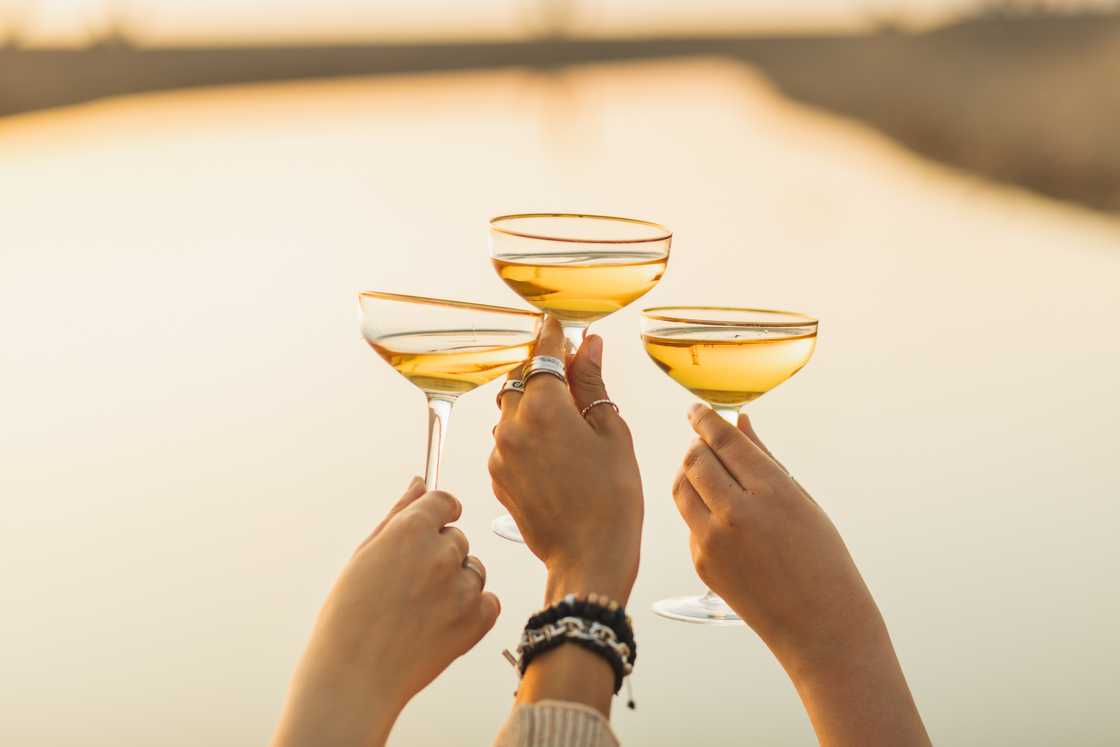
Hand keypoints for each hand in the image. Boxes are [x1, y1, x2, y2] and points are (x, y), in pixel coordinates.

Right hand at [271, 478, 499, 746]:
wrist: (354, 679)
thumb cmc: (349, 618)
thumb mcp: (365, 556)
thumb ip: (399, 514)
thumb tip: (420, 482)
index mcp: (411, 530)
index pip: (445, 501)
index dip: (438, 514)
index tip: (432, 527)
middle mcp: (442, 553)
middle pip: (458, 538)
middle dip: (440, 553)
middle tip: (408, 586)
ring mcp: (463, 588)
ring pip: (474, 569)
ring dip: (456, 582)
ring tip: (420, 610)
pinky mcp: (478, 619)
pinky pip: (488, 600)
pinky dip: (471, 610)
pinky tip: (439, 624)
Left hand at [489, 316, 642, 605]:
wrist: (589, 558)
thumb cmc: (612, 498)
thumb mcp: (612, 433)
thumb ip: (592, 384)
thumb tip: (588, 346)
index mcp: (544, 408)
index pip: (543, 354)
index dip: (553, 335)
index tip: (556, 323)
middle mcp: (512, 426)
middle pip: (521, 379)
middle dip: (543, 370)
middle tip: (572, 371)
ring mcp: (500, 453)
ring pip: (511, 409)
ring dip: (533, 402)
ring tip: (568, 418)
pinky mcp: (498, 476)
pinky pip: (507, 439)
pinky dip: (526, 433)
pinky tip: (555, 450)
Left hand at [674, 405, 929, 745]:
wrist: (820, 625)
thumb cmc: (821, 558)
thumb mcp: (801, 500)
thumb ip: (763, 458)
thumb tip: (740, 422)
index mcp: (771, 491)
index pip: (722, 440)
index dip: (704, 418)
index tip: (696, 409)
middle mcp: (737, 513)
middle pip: (694, 459)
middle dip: (696, 445)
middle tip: (704, 441)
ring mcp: (714, 540)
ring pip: (681, 487)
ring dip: (688, 472)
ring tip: (705, 471)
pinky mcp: (701, 562)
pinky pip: (689, 521)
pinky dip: (698, 508)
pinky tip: (721, 515)